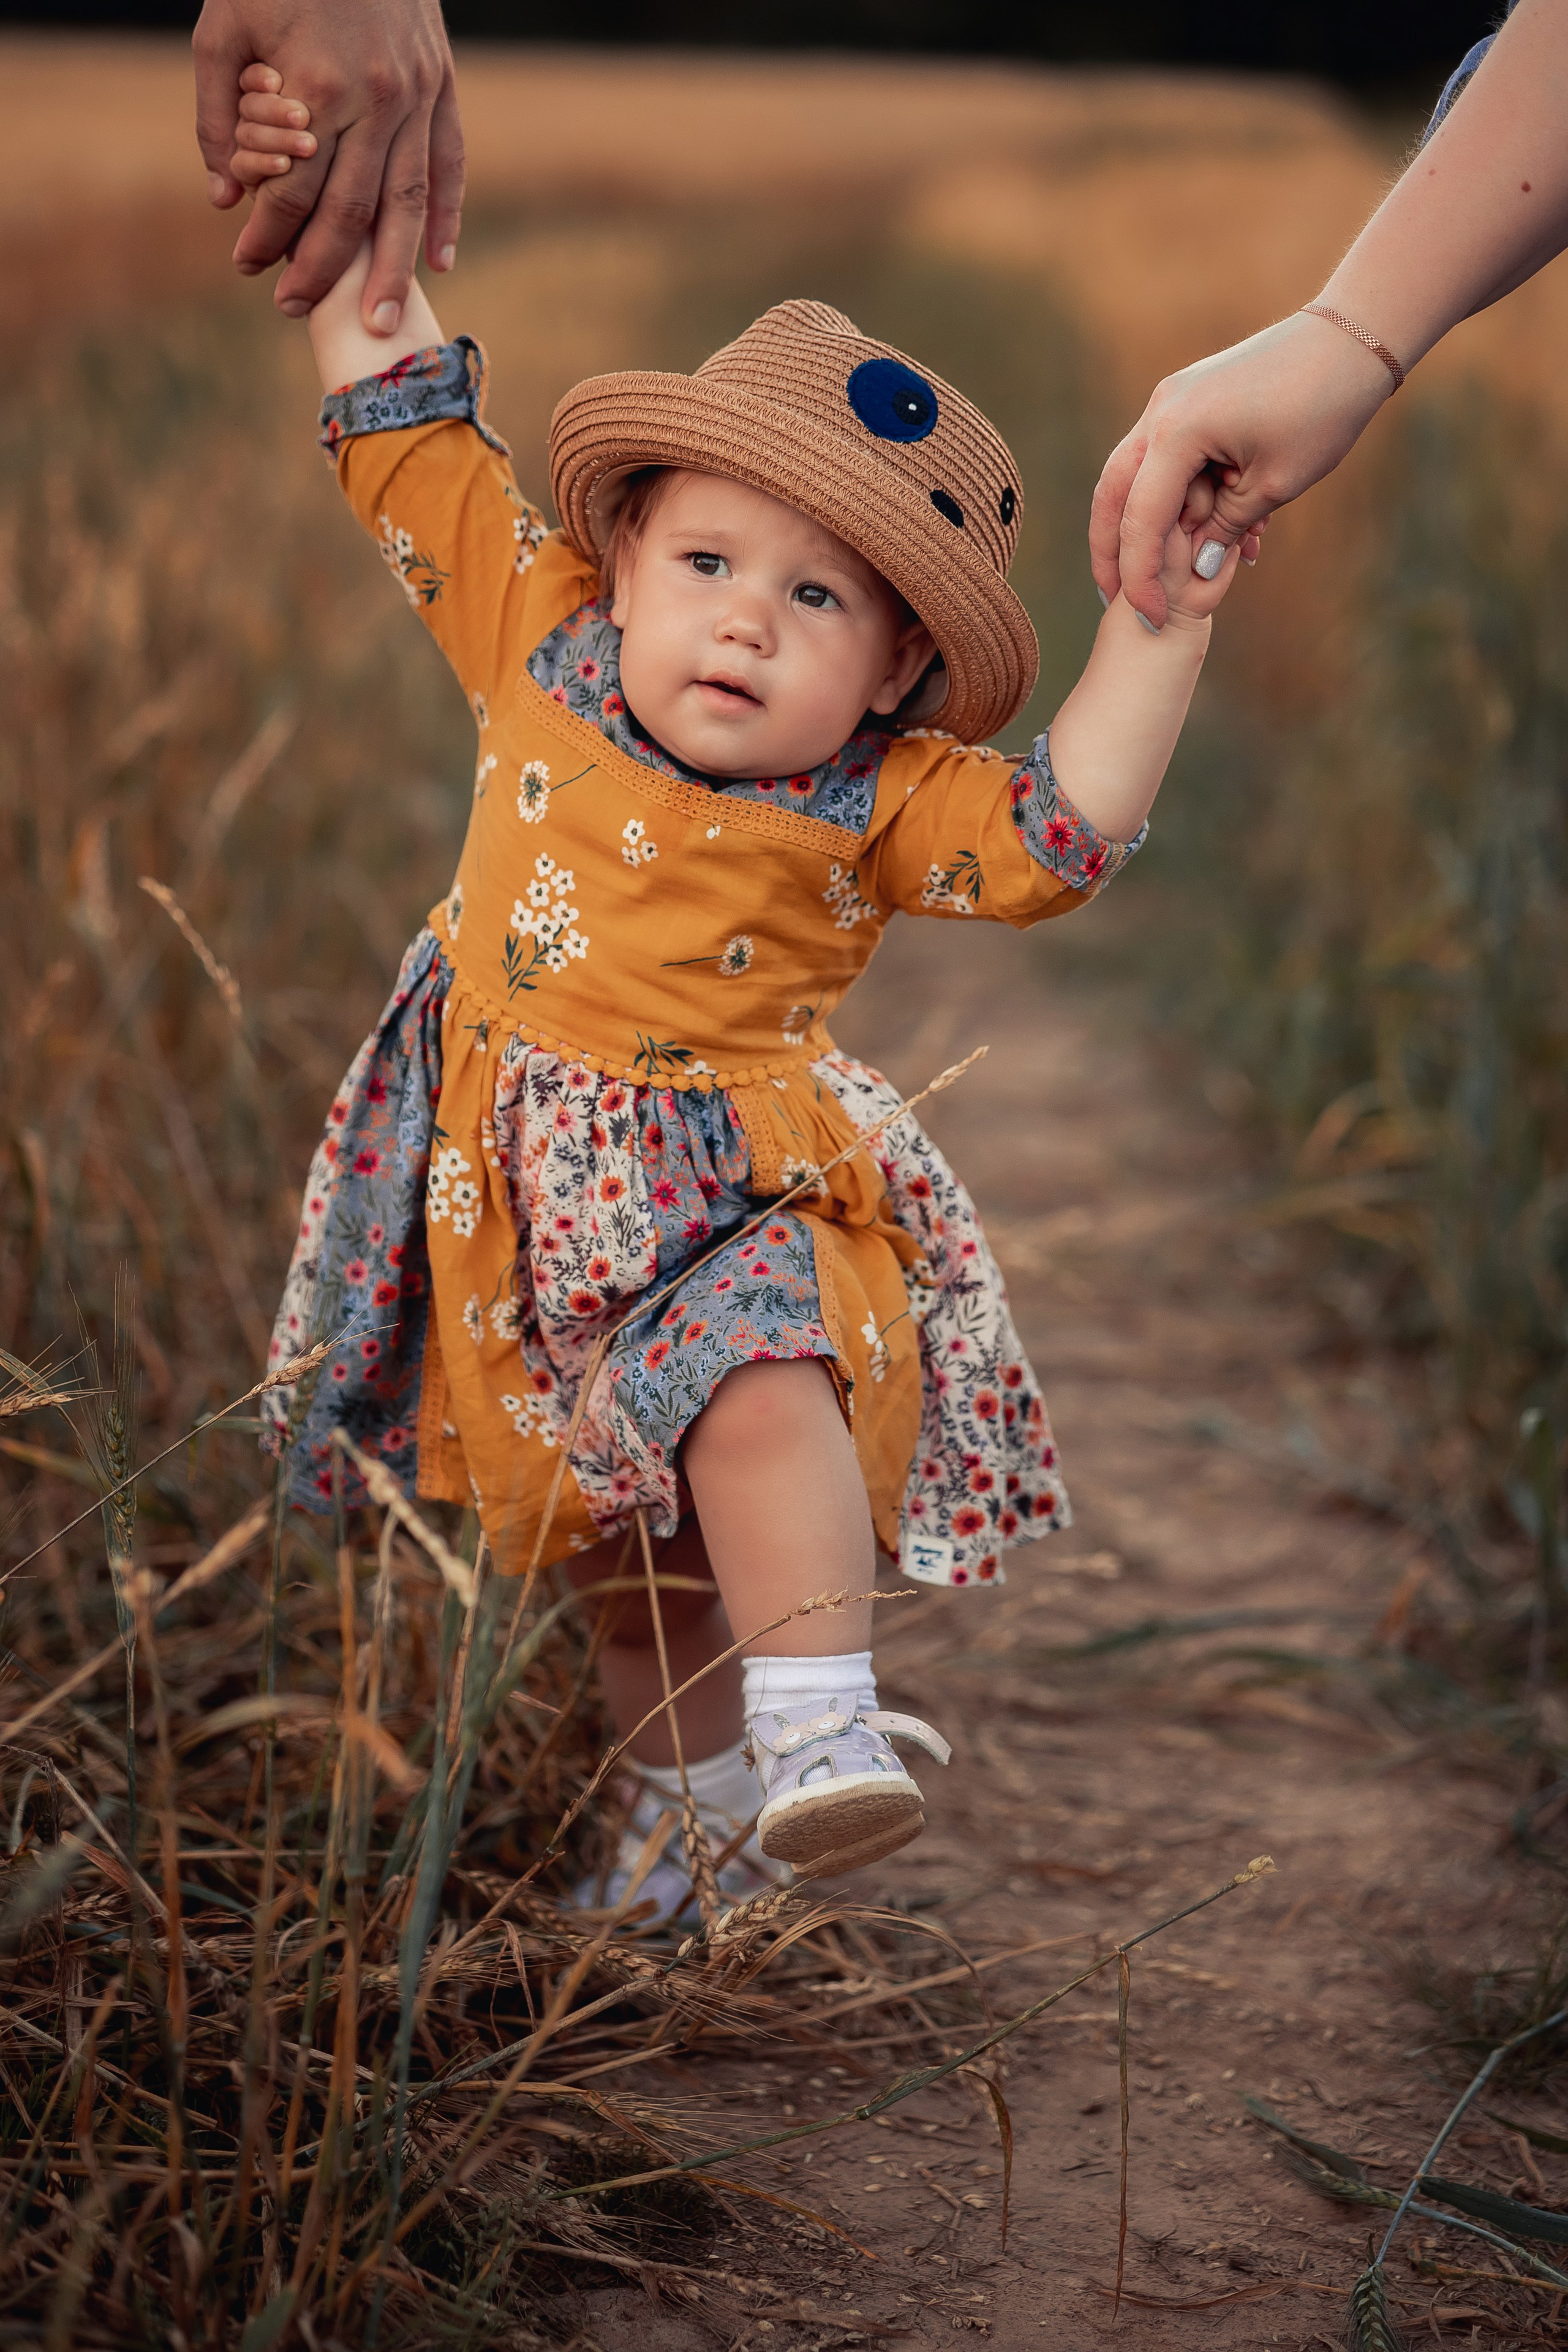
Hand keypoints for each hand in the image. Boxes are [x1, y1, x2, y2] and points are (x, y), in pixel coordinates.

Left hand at [192, 0, 464, 334]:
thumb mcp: (224, 28)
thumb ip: (218, 114)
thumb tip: (224, 195)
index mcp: (317, 87)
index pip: (291, 190)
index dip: (265, 236)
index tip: (246, 265)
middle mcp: (374, 101)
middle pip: (349, 211)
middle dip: (320, 269)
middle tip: (295, 308)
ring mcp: (416, 97)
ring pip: (406, 203)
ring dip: (391, 269)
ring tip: (381, 320)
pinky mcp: (442, 86)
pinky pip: (450, 165)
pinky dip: (446, 217)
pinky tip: (438, 263)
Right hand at [1090, 311, 1393, 628]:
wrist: (1349, 338)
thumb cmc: (1322, 408)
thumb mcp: (1275, 484)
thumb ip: (1225, 529)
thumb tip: (1198, 572)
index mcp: (1177, 432)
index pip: (1140, 519)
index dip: (1140, 576)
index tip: (1150, 616)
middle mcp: (1161, 412)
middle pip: (1114, 494)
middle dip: (1112, 550)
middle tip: (1113, 597)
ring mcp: (1170, 402)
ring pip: (1135, 477)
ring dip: (1147, 526)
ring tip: (1165, 572)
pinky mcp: (1188, 401)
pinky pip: (1167, 459)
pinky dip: (1178, 497)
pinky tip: (1211, 530)